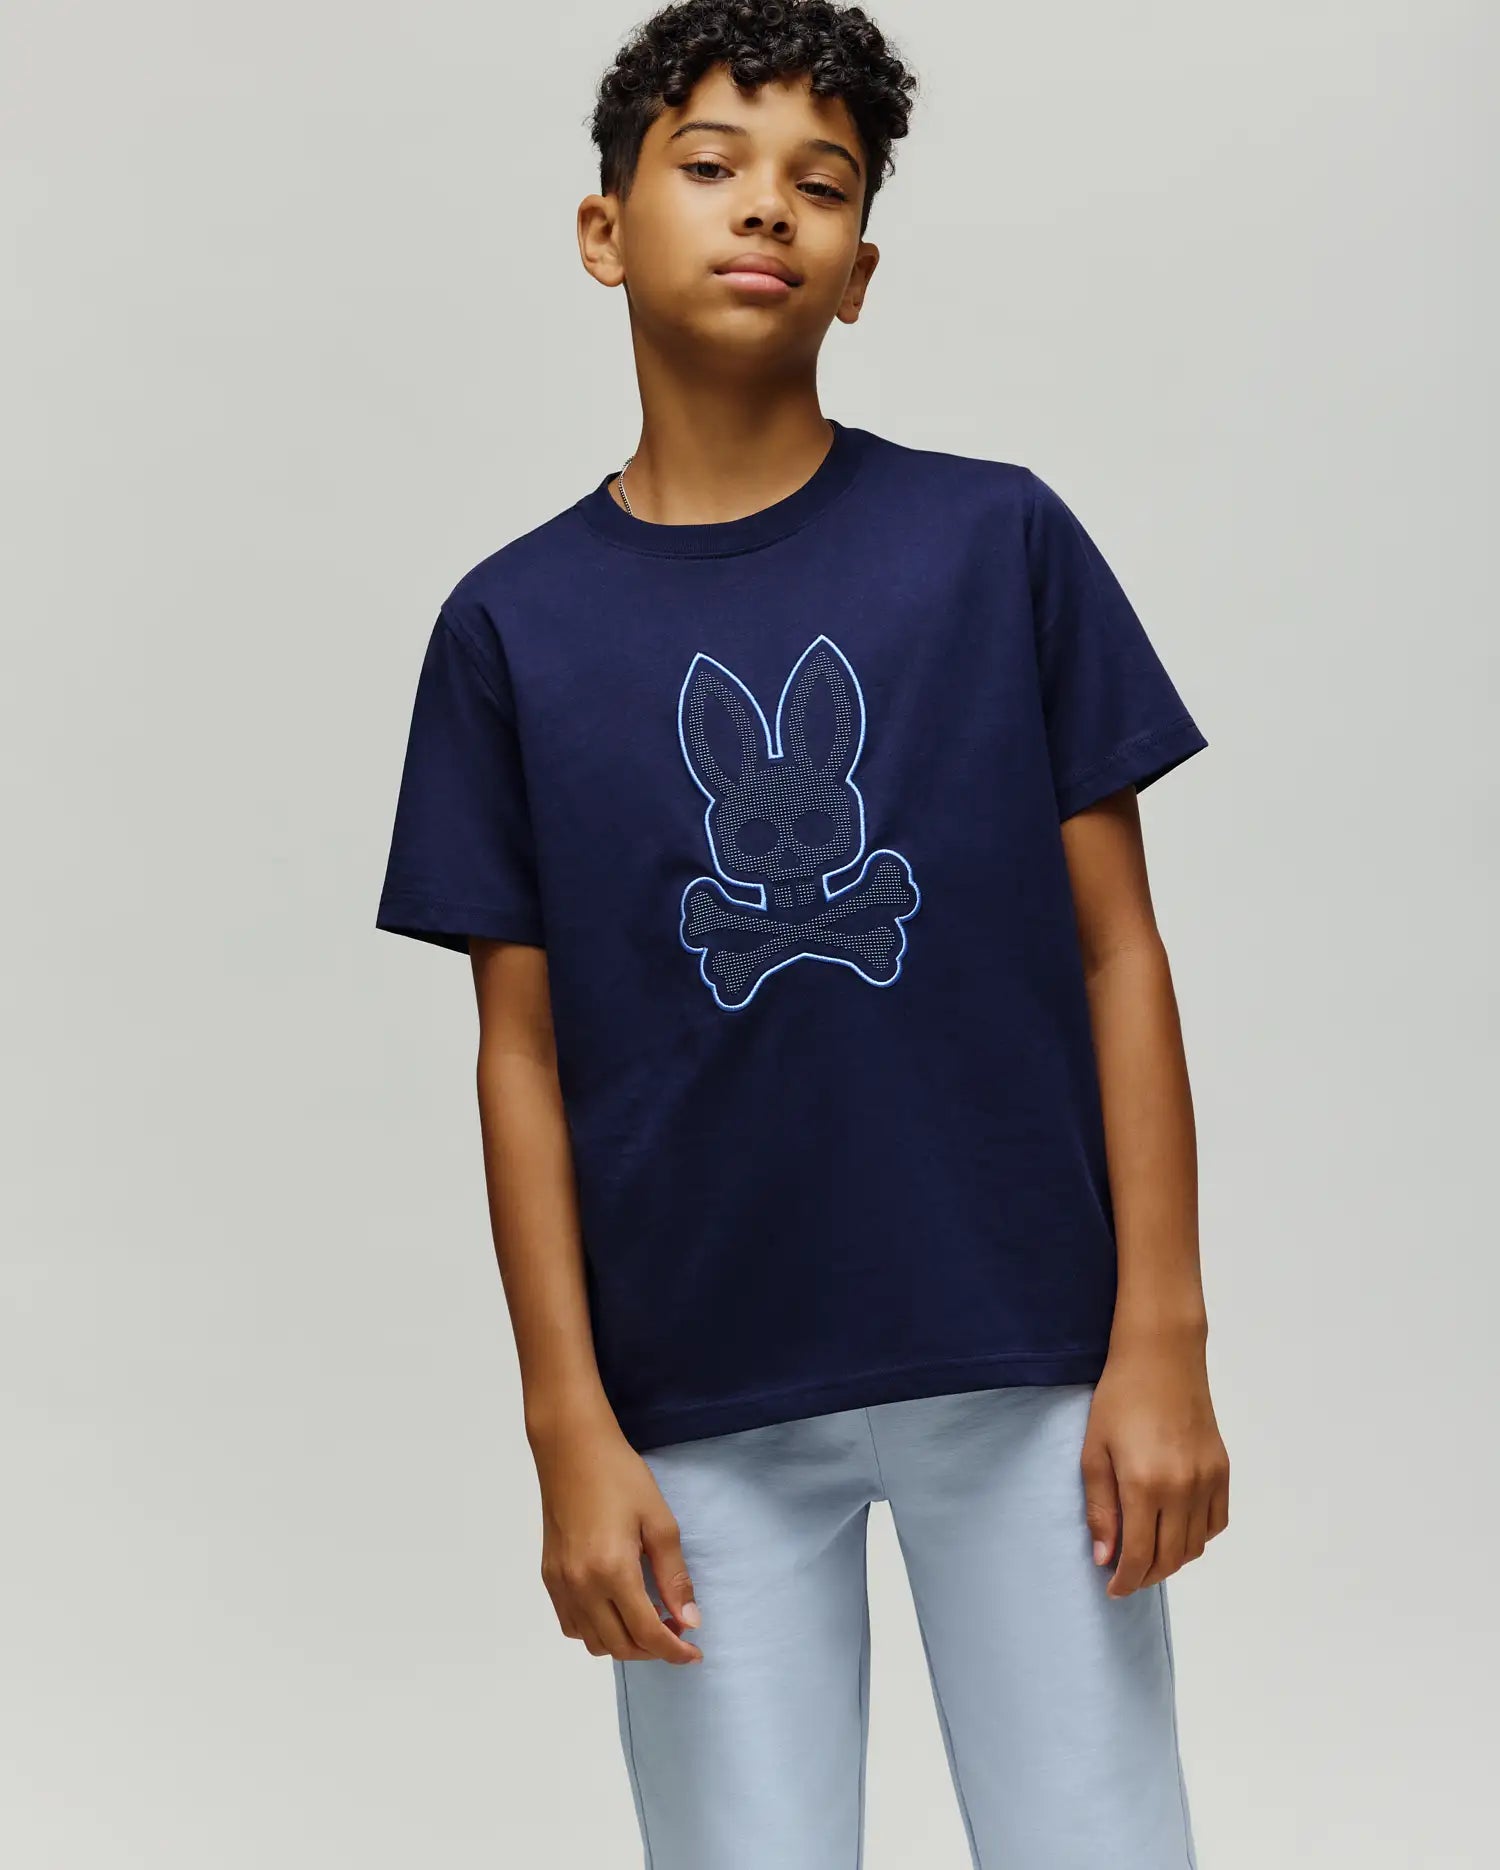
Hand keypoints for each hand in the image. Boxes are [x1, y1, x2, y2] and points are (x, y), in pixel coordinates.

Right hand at [531, 1408, 703, 1663]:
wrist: (572, 1448)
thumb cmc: (620, 1476)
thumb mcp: (659, 1521)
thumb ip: (674, 1576)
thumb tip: (689, 1621)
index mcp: (612, 1571)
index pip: (646, 1633)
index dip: (674, 1651)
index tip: (694, 1653)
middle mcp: (581, 1586)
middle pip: (619, 1645)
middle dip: (653, 1649)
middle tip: (677, 1630)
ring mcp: (560, 1584)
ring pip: (592, 1642)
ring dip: (624, 1643)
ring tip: (648, 1619)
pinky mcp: (548, 1576)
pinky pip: (572, 1624)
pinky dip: (596, 1630)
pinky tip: (615, 1609)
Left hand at [1080, 1328, 1229, 1597]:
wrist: (1162, 1358)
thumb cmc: (1119, 1399)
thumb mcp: (1094, 1452)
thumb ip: (1100, 1509)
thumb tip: (1104, 1557)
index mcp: (1144, 1485)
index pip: (1140, 1556)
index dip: (1126, 1581)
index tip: (1113, 1589)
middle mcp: (1182, 1489)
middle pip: (1170, 1558)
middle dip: (1147, 1576)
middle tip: (1127, 1577)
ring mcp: (1207, 1480)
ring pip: (1195, 1546)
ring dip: (1172, 1560)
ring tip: (1149, 1555)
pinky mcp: (1222, 1470)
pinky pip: (1216, 1523)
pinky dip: (1198, 1537)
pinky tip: (1177, 1530)